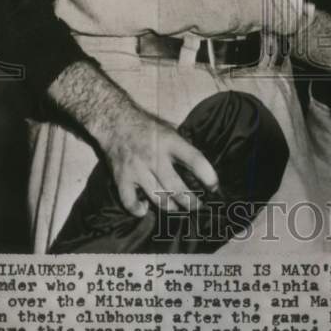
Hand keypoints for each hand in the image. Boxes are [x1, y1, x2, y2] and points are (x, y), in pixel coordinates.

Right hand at [93, 99, 218, 217]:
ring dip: (171, 207)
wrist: (115, 121)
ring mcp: (137, 169)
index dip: (208, 175)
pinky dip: (138, 209)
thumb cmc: (146, 127)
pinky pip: (130, 202)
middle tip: (199, 207)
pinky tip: (144, 209)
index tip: (215, 187)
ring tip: (178, 209)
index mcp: (170, 142)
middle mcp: (154, 156)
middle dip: (191, 201)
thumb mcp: (168, 130)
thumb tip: (201, 168)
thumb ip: (181, 148)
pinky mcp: (122, 178)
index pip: (194, 159)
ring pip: (158, 197)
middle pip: (177, 187)